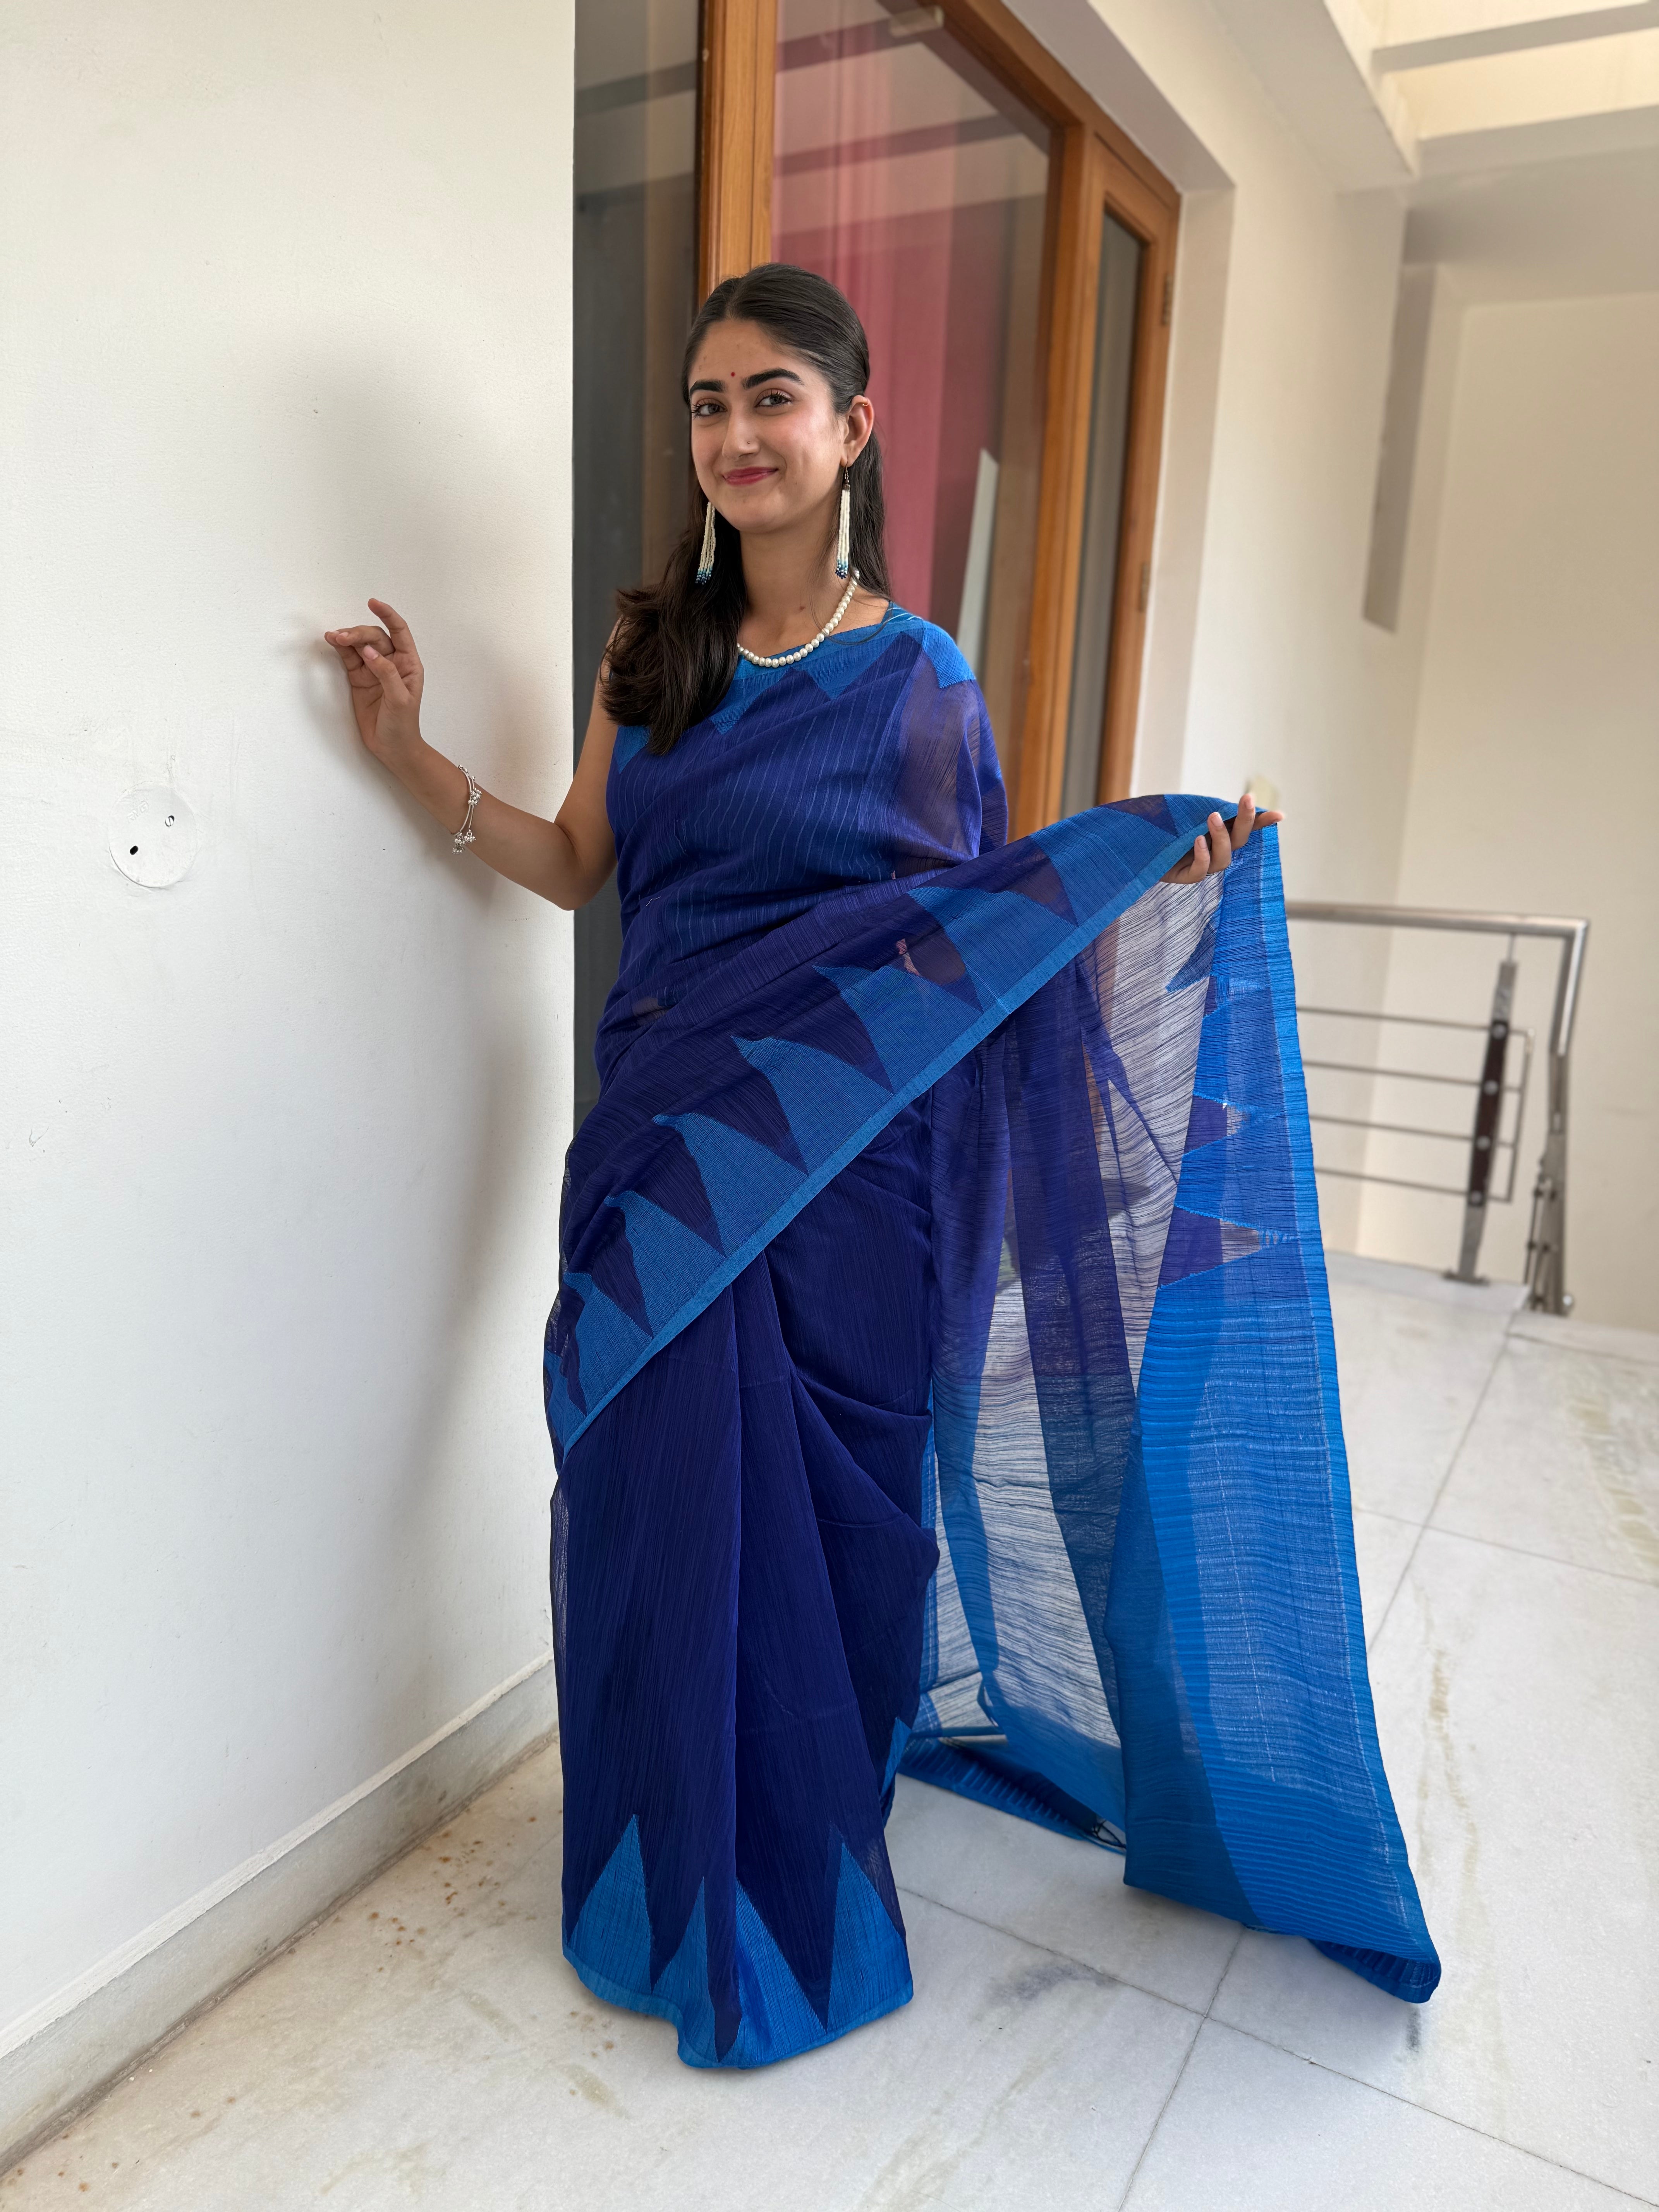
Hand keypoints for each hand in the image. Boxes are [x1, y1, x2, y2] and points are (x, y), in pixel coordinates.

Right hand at [323, 599, 424, 766]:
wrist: (393, 749)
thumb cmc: (403, 726)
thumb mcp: (399, 700)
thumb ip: (386, 673)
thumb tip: (369, 651)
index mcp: (408, 664)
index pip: (399, 632)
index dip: (388, 615)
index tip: (373, 603)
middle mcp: (392, 663)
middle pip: (375, 637)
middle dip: (359, 633)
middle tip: (342, 637)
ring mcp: (374, 670)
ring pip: (360, 646)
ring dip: (347, 639)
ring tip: (333, 637)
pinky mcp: (359, 679)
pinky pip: (349, 659)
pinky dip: (341, 649)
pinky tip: (332, 641)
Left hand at [1162, 792, 1282, 884]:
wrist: (1134, 847)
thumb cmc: (1161, 828)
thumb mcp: (1183, 813)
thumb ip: (1203, 807)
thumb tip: (1221, 797)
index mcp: (1219, 834)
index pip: (1246, 829)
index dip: (1262, 822)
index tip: (1280, 815)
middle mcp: (1215, 851)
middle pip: (1239, 841)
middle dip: (1246, 820)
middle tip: (1247, 799)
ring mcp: (1202, 865)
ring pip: (1223, 858)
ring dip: (1221, 836)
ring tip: (1213, 817)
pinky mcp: (1184, 876)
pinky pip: (1200, 871)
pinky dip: (1202, 856)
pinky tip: (1198, 841)